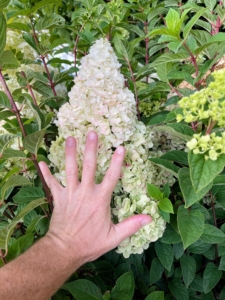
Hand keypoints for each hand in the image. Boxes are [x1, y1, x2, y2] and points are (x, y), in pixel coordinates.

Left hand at [39, 131, 151, 265]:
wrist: (65, 250)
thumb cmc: (90, 243)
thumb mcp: (114, 237)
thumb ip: (131, 225)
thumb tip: (150, 217)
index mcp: (100, 200)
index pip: (111, 177)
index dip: (117, 162)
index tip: (120, 147)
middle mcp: (85, 192)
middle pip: (88, 166)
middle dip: (91, 149)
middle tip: (92, 133)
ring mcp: (70, 194)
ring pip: (69, 169)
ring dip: (69, 153)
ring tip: (70, 138)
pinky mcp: (58, 198)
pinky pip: (51, 183)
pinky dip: (46, 173)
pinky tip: (40, 162)